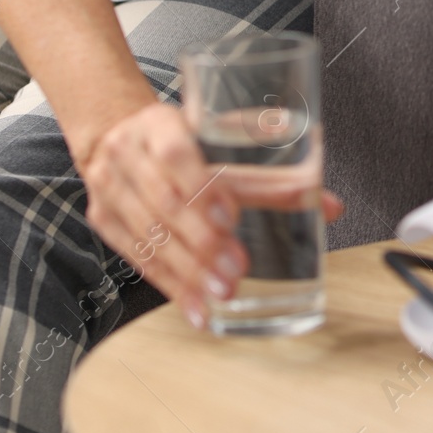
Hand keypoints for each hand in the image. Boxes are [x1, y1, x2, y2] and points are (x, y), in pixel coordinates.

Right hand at [78, 101, 343, 328]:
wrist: (116, 133)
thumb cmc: (182, 135)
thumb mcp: (218, 133)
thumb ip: (272, 167)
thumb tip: (327, 202)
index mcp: (158, 124)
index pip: (176, 155)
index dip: (202, 188)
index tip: (232, 217)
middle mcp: (128, 156)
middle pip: (165, 203)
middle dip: (203, 241)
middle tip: (237, 269)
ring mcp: (111, 191)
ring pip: (150, 236)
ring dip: (189, 270)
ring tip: (224, 293)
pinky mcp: (105, 222)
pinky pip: (139, 259)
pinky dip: (171, 286)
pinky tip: (197, 308)